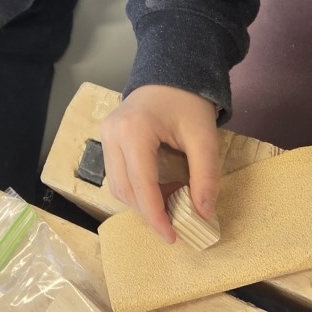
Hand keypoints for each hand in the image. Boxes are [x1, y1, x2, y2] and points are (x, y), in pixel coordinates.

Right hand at [99, 84, 219, 242]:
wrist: (171, 74)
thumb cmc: (188, 103)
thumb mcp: (205, 138)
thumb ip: (205, 176)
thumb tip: (203, 214)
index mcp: (134, 131)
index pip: (141, 185)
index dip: (156, 216)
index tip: (173, 237)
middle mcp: (112, 134)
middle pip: (124, 189)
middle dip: (148, 213)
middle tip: (175, 226)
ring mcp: (105, 135)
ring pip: (116, 184)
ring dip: (141, 202)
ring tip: (170, 204)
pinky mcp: (107, 138)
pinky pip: (117, 174)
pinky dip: (136, 189)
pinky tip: (159, 190)